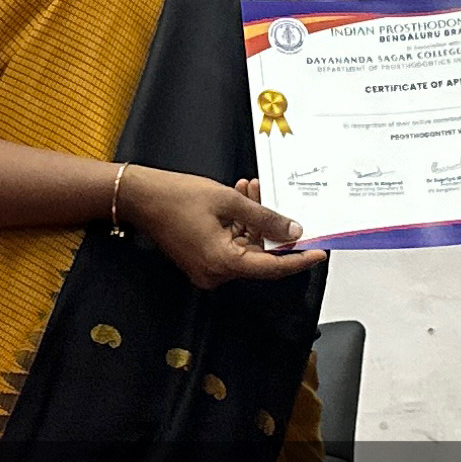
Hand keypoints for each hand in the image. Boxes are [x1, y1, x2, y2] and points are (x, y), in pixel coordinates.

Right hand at [121, 168, 328, 290]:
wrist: (140, 197)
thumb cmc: (177, 197)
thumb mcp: (229, 202)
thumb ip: (265, 218)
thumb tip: (293, 231)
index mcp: (223, 263)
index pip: (272, 267)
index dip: (299, 260)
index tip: (320, 252)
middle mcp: (215, 273)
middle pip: (258, 254)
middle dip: (268, 225)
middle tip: (273, 199)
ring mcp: (207, 268)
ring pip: (245, 246)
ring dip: (252, 220)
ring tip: (250, 188)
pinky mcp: (201, 260)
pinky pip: (230, 246)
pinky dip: (237, 225)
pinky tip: (239, 198)